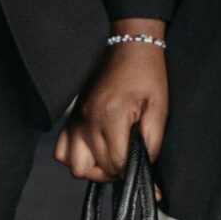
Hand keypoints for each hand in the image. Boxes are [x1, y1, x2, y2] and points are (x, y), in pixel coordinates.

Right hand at [56, 21, 168, 182]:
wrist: (128, 46)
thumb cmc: (146, 74)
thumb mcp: (159, 108)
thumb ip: (153, 142)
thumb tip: (146, 168)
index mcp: (112, 116)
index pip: (116, 163)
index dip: (131, 171)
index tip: (141, 167)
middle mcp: (89, 119)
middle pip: (95, 168)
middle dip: (115, 173)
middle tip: (129, 164)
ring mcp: (76, 118)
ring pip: (74, 165)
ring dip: (93, 169)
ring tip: (109, 161)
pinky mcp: (71, 116)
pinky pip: (61, 150)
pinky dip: (75, 157)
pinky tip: (93, 151)